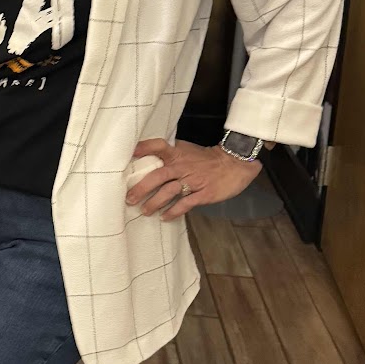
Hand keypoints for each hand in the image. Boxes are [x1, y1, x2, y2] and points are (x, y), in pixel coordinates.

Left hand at [125, 137, 259, 220]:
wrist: (235, 163)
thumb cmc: (206, 159)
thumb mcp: (187, 150)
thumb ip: (170, 155)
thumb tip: (148, 161)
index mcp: (177, 153)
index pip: (158, 146)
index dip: (144, 148)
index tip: (130, 153)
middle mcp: (182, 166)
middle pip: (158, 176)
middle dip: (142, 188)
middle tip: (129, 199)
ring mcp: (193, 181)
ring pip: (169, 192)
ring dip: (154, 202)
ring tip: (144, 211)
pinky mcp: (203, 194)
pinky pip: (185, 204)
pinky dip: (173, 211)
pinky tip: (164, 217)